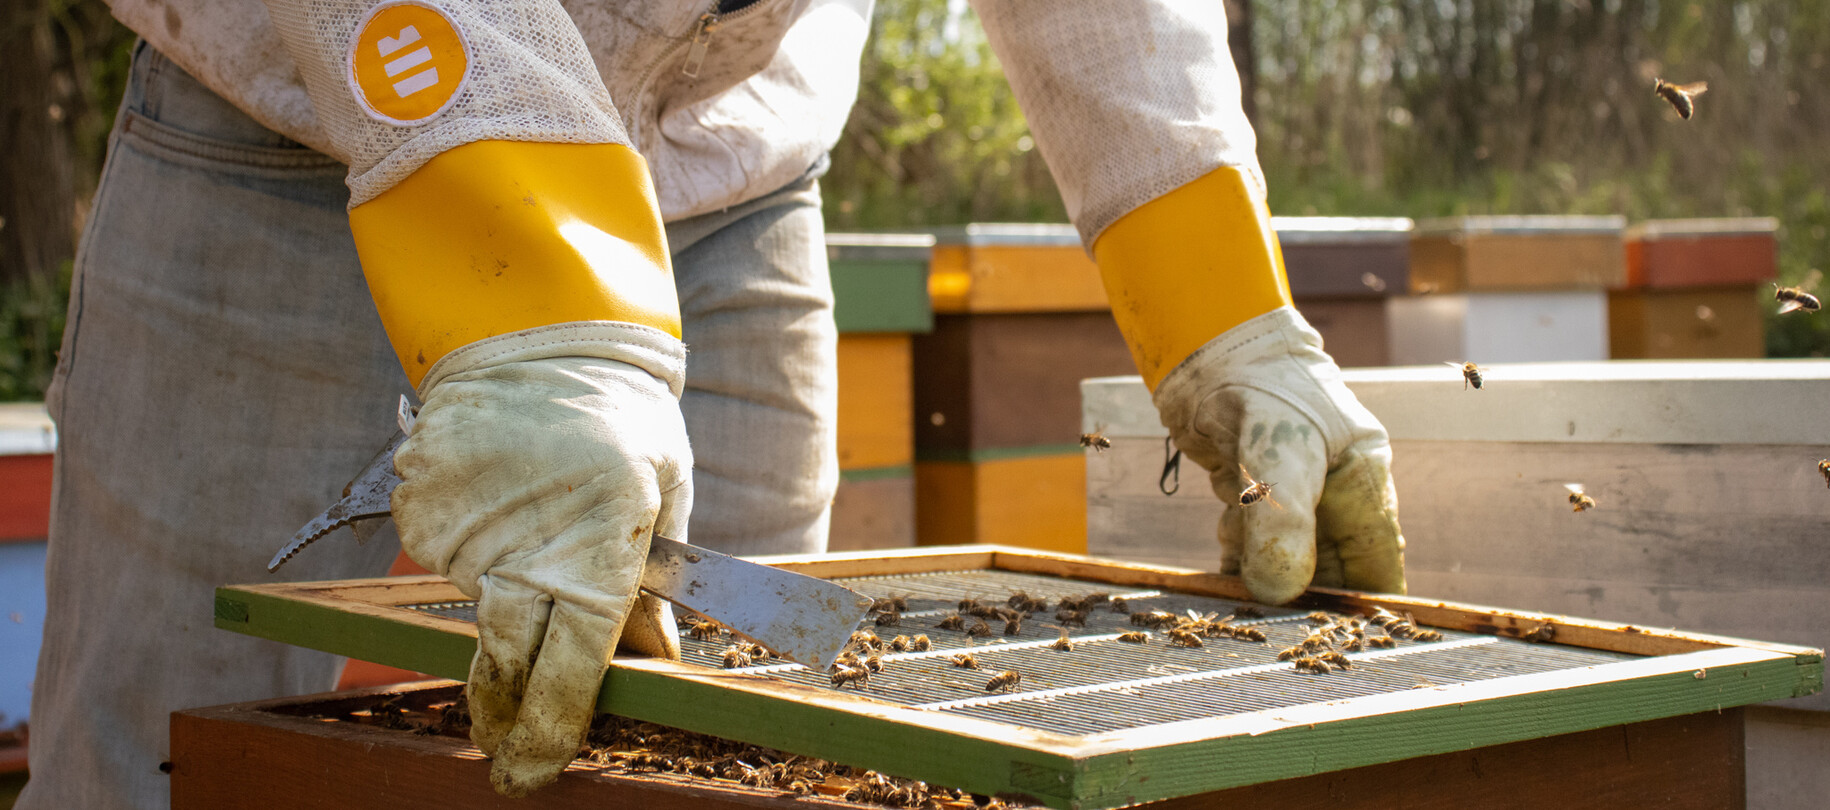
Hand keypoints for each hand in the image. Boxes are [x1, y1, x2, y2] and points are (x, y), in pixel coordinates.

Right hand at [392, 323, 692, 795]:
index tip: (532, 771)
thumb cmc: (624, 420)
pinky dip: (472, 546)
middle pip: (504, 657)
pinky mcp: (419, 506)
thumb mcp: (663, 495)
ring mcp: (462, 526)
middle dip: (504, 712)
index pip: (572, 662)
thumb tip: (649, 662)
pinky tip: (501, 499)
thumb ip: (650, 585)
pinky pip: (444, 555)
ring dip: (501, 594)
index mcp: (598, 544)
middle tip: (504, 747)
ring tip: (533, 524)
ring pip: (475, 601)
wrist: (540, 336)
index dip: (552, 725)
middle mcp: (523, 544)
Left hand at [1153, 307, 1404, 604]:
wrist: (1210, 357)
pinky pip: (1253, 550)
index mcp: (1365, 487)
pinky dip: (1237, 555)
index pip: (1378, 574)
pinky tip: (1225, 537)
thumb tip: (1280, 593)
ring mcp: (1296, 502)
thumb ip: (1283, 521)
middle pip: (1328, 578)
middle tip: (1263, 606)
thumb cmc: (1261, 392)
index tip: (1327, 639)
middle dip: (1295, 594)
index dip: (1359, 612)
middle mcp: (1336, 501)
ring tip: (1238, 545)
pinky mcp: (1258, 503)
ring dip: (1258, 570)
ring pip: (1284, 566)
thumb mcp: (1277, 456)